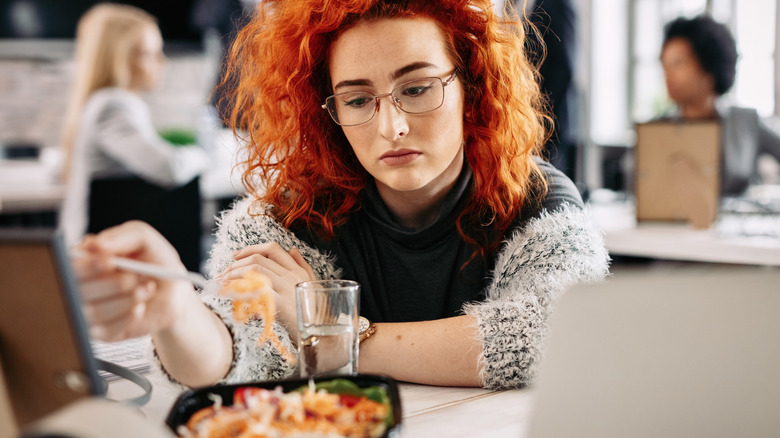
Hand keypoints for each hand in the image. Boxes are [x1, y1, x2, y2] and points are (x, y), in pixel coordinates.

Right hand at [73, 221, 198, 341]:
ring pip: (94, 312)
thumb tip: (96, 244)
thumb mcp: (143, 239)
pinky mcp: (100, 332)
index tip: (110, 262)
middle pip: (77, 290)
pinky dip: (128, 317)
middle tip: (134, 278)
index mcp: (81, 260)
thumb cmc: (152, 260)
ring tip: (146, 289)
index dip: (86, 266)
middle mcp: (78, 285)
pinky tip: (140, 307)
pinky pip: (106, 330)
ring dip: (126, 300)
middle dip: (113, 284)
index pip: (67, 265)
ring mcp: (87, 310)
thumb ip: (121, 237)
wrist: (173, 290)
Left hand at [218, 242, 314, 339]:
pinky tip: (230, 294)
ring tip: (223, 283)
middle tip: (223, 274)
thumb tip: (292, 249)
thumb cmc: (314, 314)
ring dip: (233, 274)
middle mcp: (291, 276)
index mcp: (297, 270)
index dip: (251, 249)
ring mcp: (286, 288)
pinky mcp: (279, 303)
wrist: (321, 335)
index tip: (236, 256)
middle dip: (235, 264)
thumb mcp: (311, 285)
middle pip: (258, 259)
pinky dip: (238, 289)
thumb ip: (302, 266)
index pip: (272, 248)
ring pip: (254, 270)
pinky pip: (254, 289)